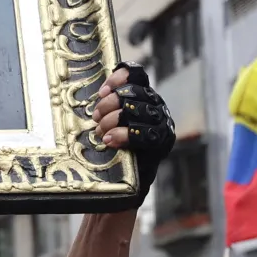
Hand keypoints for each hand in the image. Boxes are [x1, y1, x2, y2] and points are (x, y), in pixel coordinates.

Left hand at [94, 62, 174, 198]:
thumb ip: (108, 104)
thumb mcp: (109, 120)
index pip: (137, 73)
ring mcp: (160, 124)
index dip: (119, 77)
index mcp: (144, 95)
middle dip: (108, 104)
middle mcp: (156, 106)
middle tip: (95, 117)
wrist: (125, 182)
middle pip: (132, 92)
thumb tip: (97, 93)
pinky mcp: (160, 143)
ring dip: (111, 120)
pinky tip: (110, 141)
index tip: (102, 91)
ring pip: (134, 110)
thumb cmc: (115, 148)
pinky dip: (122, 135)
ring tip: (101, 132)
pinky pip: (142, 134)